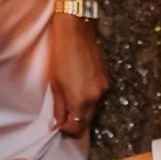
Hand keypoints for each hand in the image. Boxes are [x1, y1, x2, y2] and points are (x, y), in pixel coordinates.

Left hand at [48, 14, 106, 139]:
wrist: (76, 29)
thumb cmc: (60, 53)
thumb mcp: (54, 82)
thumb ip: (58, 106)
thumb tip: (57, 123)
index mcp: (81, 100)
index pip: (77, 127)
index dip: (68, 130)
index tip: (59, 127)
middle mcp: (96, 97)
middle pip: (87, 120)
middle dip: (76, 123)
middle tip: (63, 119)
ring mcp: (103, 87)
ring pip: (93, 107)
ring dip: (82, 109)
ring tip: (69, 101)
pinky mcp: (106, 78)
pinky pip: (97, 95)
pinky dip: (88, 97)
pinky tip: (78, 88)